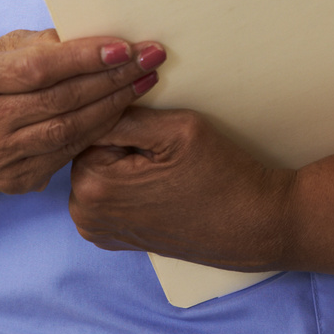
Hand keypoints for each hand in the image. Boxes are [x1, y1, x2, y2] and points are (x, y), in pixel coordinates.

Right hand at [0, 30, 164, 194]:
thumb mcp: (3, 48)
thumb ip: (41, 42)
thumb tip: (91, 37)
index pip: (38, 68)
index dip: (83, 58)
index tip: (125, 47)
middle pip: (59, 100)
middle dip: (112, 78)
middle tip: (150, 59)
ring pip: (68, 130)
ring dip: (114, 104)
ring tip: (145, 81)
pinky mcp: (15, 180)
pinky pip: (68, 154)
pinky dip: (100, 130)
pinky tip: (123, 110)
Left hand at [69, 106, 296, 270]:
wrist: (249, 223)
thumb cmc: (218, 174)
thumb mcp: (174, 129)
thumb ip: (125, 113)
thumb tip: (94, 98)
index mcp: (92, 185)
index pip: (89, 122)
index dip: (120, 109)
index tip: (147, 109)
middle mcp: (84, 213)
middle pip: (90, 146)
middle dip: (118, 134)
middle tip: (160, 138)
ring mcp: (97, 229)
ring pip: (98, 165)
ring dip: (122, 155)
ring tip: (162, 159)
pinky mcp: (112, 236)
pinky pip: (107, 189)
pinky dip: (125, 178)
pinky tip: (158, 178)